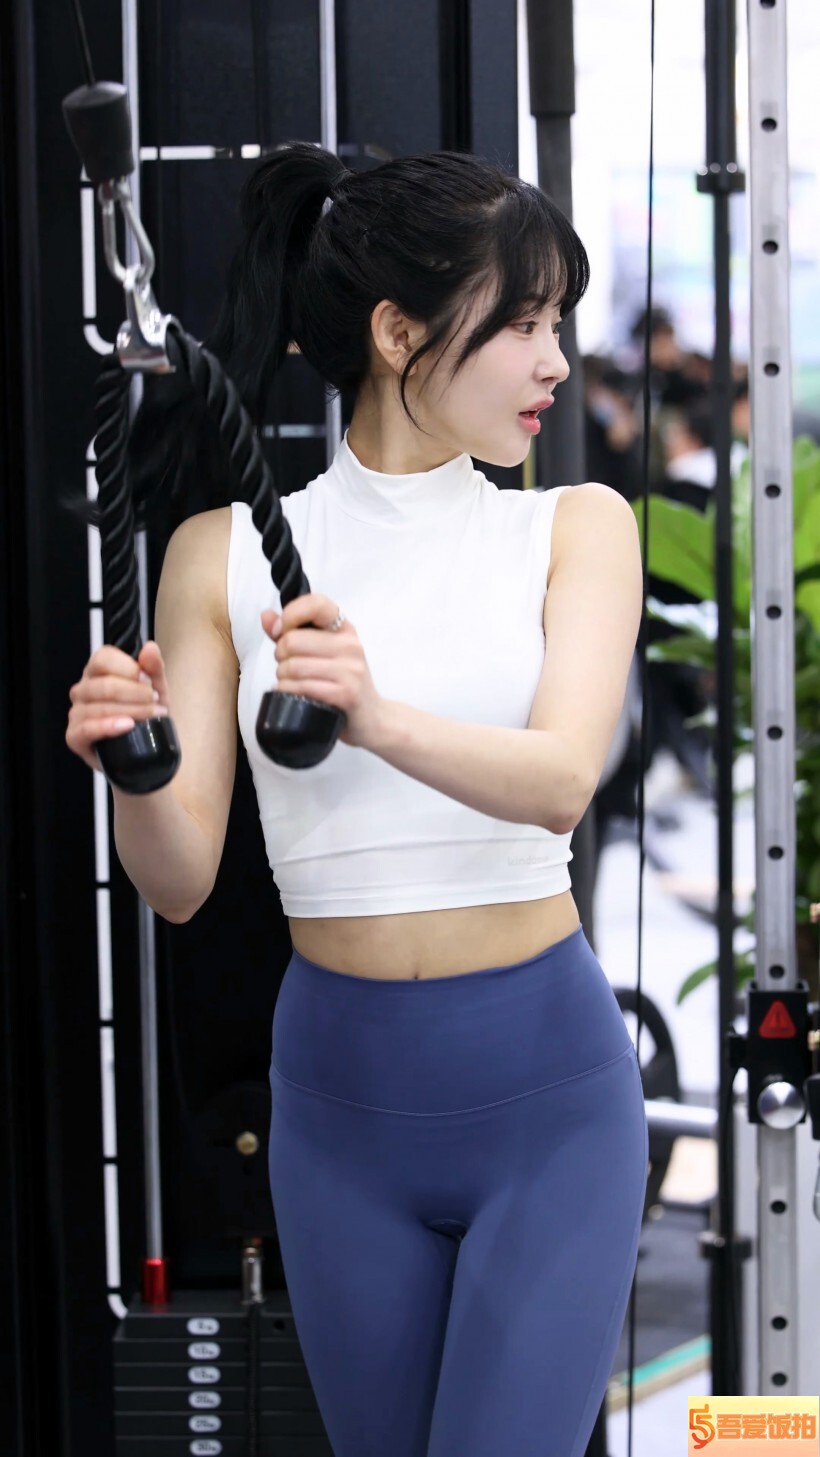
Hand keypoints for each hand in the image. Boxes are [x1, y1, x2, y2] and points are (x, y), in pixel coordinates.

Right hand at [66, 640, 170, 772]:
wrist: (143, 752)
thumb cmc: (145, 716)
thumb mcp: (156, 690)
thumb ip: (154, 668)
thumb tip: (150, 647)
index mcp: (97, 671)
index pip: (103, 658)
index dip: (129, 668)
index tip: (149, 681)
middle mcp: (83, 689)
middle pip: (105, 684)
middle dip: (136, 694)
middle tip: (156, 703)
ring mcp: (76, 713)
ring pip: (100, 707)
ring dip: (131, 711)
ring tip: (152, 717)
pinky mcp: (74, 736)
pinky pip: (87, 728)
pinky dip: (108, 726)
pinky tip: (126, 726)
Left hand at [261, 593, 383, 750]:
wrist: (372, 718)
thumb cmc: (342, 683)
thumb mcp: (322, 653)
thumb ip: (292, 633)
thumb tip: (266, 617)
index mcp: (344, 629)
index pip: (316, 604)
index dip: (290, 615)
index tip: (282, 632)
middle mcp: (350, 645)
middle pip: (292, 640)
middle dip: (280, 657)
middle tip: (289, 668)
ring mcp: (350, 670)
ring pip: (292, 666)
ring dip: (283, 679)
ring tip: (293, 684)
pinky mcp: (346, 694)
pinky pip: (301, 687)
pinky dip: (289, 693)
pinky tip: (294, 696)